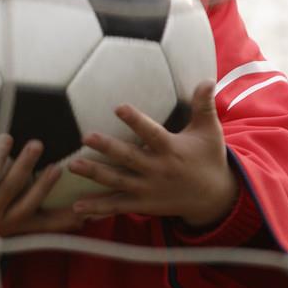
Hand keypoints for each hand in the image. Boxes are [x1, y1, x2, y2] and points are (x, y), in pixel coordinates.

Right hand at [0, 132, 82, 244]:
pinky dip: (62, 223)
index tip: (7, 138)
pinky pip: (43, 229)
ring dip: (44, 188)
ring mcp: (7, 226)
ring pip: (29, 207)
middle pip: (11, 188)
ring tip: (58, 169)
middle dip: (25, 166)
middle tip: (37, 144)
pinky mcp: (19, 232)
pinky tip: (81, 214)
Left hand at [67, 83, 237, 228]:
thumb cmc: (209, 158)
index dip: (136, 121)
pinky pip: (118, 206)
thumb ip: (203, 105)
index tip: (119, 107)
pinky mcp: (143, 205)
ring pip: (118, 181)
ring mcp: (148, 189)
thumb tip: (207, 79)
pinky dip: (98, 208)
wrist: (215, 199)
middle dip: (108, 148)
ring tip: (72, 166)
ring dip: (95, 174)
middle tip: (87, 137)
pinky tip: (76, 207)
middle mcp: (158, 170)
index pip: (152, 134)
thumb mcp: (209, 132)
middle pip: (129, 158)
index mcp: (172, 150)